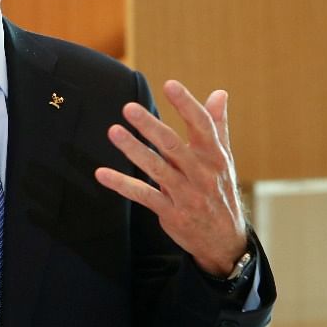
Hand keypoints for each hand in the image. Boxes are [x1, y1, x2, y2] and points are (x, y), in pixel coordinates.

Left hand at [95, 79, 248, 276]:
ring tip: (113, 131)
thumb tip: (219, 93)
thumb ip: (218, 125)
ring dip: (133, 149)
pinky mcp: (171, 212)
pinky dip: (122, 184)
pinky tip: (102, 173)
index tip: (170, 85)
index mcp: (215, 156)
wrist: (225, 240)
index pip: (202, 126)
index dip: (187, 105)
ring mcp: (186, 194)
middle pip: (173, 145)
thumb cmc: (220, 191)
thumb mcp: (224, 159)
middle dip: (151, 126)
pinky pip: (143, 195)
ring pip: (156, 168)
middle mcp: (202, 173)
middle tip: (129, 108)